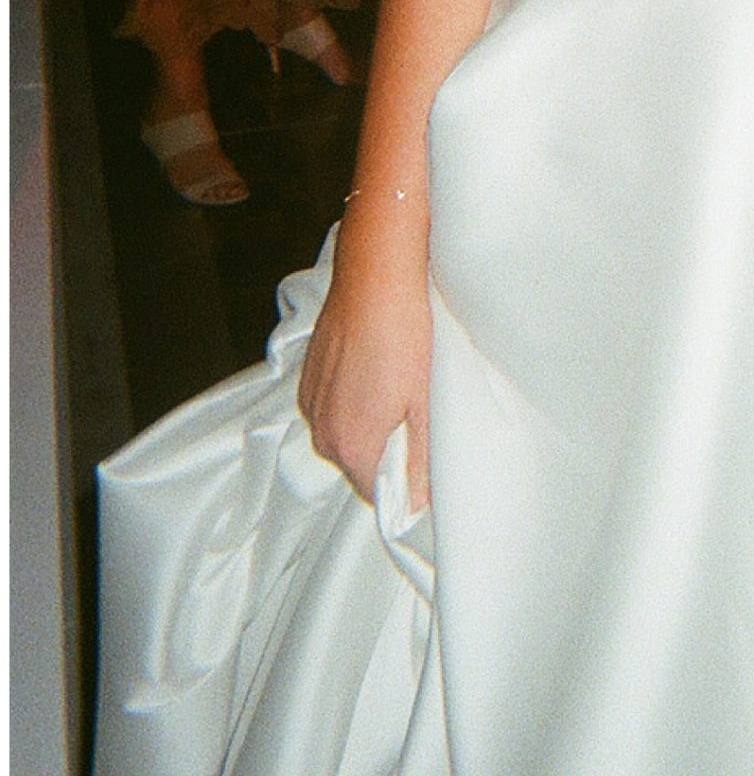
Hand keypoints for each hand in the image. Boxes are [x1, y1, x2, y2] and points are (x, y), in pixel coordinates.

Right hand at [298, 235, 432, 508]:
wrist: (376, 274)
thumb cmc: (404, 333)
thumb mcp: (424, 402)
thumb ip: (420, 459)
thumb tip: (419, 501)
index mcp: (349, 445)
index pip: (375, 492)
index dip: (402, 483)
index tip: (424, 462)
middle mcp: (320, 430)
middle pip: (358, 462)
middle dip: (387, 449)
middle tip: (419, 413)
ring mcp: (309, 400)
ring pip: (345, 431)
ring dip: (370, 421)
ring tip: (400, 385)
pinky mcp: (308, 373)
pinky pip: (333, 403)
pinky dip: (354, 395)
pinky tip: (378, 368)